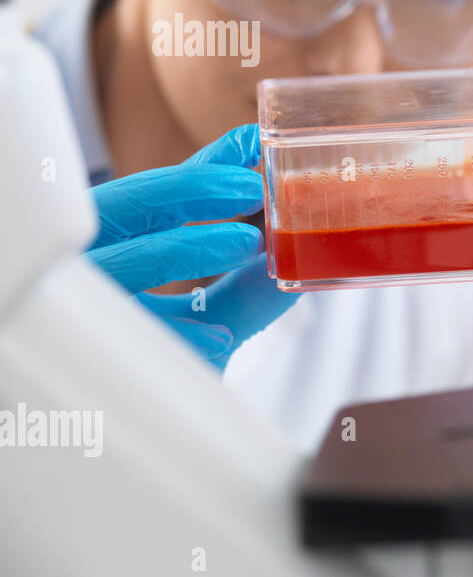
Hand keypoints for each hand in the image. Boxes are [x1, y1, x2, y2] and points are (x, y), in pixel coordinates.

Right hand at [86, 124, 297, 366]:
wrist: (128, 437)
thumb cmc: (161, 376)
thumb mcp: (211, 326)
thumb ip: (245, 289)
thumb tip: (289, 248)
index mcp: (115, 255)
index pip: (159, 198)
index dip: (205, 166)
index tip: (254, 140)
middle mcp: (88, 273)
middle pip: (122, 207)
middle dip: (187, 188)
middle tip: (252, 185)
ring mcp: (78, 309)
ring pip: (118, 260)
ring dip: (185, 247)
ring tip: (246, 243)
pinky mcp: (80, 352)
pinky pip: (126, 334)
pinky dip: (178, 334)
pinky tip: (216, 337)